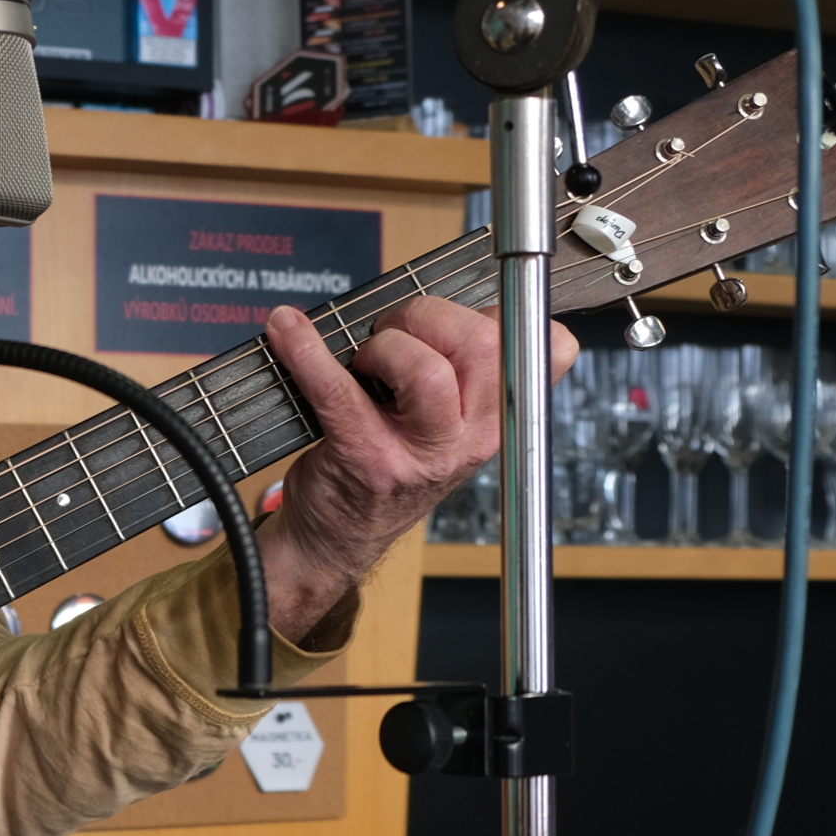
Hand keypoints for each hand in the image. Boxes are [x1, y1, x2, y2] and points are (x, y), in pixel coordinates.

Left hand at [257, 295, 575, 640]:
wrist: (337, 537)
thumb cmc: (388, 462)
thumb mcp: (446, 420)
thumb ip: (457, 363)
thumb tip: (421, 299)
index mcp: (500, 417)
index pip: (548, 348)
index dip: (497, 316)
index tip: (453, 319)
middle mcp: (472, 437)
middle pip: (482, 343)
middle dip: (428, 317)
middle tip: (392, 335)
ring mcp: (423, 453)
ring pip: (426, 370)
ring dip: (385, 344)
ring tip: (361, 359)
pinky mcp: (369, 459)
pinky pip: (339, 391)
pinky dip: (305, 352)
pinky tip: (286, 331)